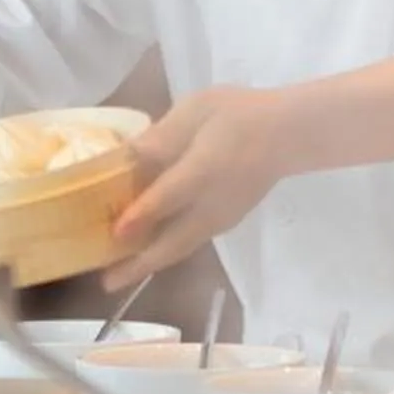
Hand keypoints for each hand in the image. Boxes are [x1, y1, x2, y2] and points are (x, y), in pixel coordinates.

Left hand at [105, 86, 292, 288]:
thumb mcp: (197, 110)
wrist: (286, 134)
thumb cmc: (237, 115)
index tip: (116, 233)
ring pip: (181, 248)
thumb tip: (127, 154)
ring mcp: (220, 218)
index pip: (169, 197)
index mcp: (204, 170)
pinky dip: (166, 252)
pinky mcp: (223, 223)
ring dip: (150, 263)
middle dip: (139, 263)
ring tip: (120, 275)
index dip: (142, 215)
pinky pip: (190, 242)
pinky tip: (148, 250)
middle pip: (173, 241)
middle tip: (107, 282)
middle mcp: (211, 204)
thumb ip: (163, 135)